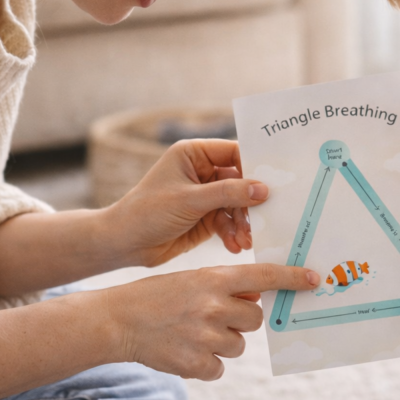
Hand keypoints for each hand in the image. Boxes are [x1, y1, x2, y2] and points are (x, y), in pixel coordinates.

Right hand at [103, 263, 319, 379]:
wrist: (118, 320)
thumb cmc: (158, 297)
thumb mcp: (192, 280)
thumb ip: (223, 287)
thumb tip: (256, 297)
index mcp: (213, 279)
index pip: (263, 276)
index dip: (292, 279)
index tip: (313, 280)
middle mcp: (213, 305)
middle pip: (255, 318)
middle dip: (239, 319)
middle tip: (211, 316)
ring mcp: (205, 336)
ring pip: (238, 345)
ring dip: (221, 342)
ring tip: (191, 333)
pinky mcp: (196, 364)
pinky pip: (220, 368)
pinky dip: (206, 364)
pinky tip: (184, 351)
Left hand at [111, 139, 265, 267]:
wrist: (124, 244)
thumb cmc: (147, 212)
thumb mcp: (189, 200)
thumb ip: (227, 194)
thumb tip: (262, 189)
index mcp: (194, 154)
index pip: (234, 152)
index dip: (255, 166)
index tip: (275, 183)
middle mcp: (201, 171)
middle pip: (240, 181)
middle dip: (251, 202)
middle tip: (265, 218)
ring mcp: (204, 195)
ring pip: (237, 205)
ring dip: (244, 223)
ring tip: (247, 240)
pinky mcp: (205, 217)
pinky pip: (229, 222)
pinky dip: (234, 234)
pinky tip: (236, 247)